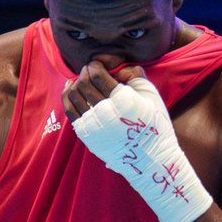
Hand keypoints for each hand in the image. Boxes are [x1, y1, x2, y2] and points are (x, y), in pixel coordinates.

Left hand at [68, 65, 210, 221]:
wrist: (150, 157)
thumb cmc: (154, 123)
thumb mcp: (151, 94)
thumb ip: (133, 74)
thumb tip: (115, 65)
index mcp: (122, 101)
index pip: (98, 75)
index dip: (95, 65)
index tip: (98, 64)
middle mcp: (104, 113)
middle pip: (83, 84)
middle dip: (85, 72)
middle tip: (90, 69)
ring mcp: (93, 125)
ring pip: (73, 96)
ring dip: (75, 83)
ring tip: (82, 78)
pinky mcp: (85, 134)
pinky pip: (69, 110)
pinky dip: (67, 96)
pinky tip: (71, 88)